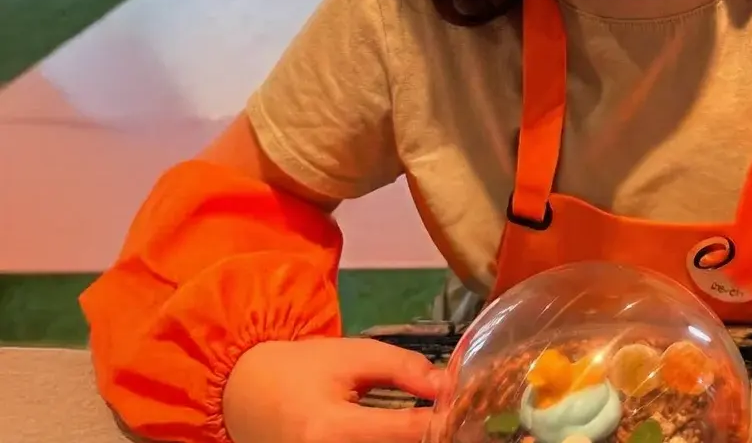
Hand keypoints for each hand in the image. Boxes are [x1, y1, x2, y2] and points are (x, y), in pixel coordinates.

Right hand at [223, 337, 446, 442]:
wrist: (246, 396)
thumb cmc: (302, 370)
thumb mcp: (354, 355)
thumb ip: (404, 368)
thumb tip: (450, 385)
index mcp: (333, 430)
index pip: (408, 431)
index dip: (445, 419)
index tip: (467, 404)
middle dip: (433, 436)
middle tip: (458, 421)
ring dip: (416, 442)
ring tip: (433, 426)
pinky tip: (407, 434)